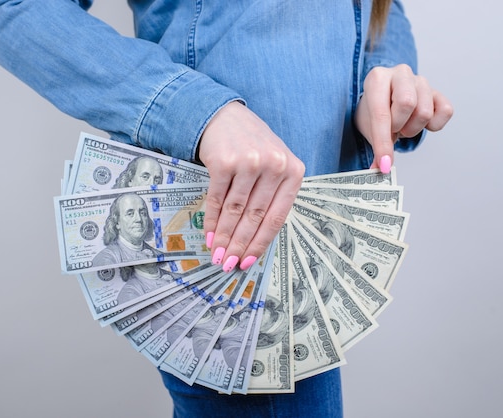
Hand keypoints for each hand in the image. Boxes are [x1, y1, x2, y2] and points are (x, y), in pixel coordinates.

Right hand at [198, 101, 304, 271]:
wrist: (225, 117)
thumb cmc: (252, 146)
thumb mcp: (273, 165)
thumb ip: (271, 196)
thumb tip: (255, 239)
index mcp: (293, 171)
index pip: (277, 217)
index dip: (261, 243)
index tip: (248, 262)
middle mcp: (275, 165)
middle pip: (255, 217)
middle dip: (240, 245)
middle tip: (229, 264)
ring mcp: (250, 162)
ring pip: (236, 211)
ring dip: (224, 237)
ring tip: (217, 254)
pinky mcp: (225, 161)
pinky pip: (218, 199)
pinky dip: (212, 220)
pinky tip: (209, 234)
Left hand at [355, 64, 453, 171]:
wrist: (384, 100)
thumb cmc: (374, 111)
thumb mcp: (368, 126)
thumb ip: (375, 147)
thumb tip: (381, 168)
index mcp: (377, 78)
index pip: (381, 112)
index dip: (383, 141)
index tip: (385, 163)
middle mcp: (400, 73)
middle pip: (407, 104)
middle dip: (399, 126)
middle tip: (393, 130)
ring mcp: (421, 80)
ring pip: (424, 112)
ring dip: (412, 128)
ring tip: (403, 124)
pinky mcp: (438, 91)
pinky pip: (445, 111)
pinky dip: (433, 125)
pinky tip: (418, 122)